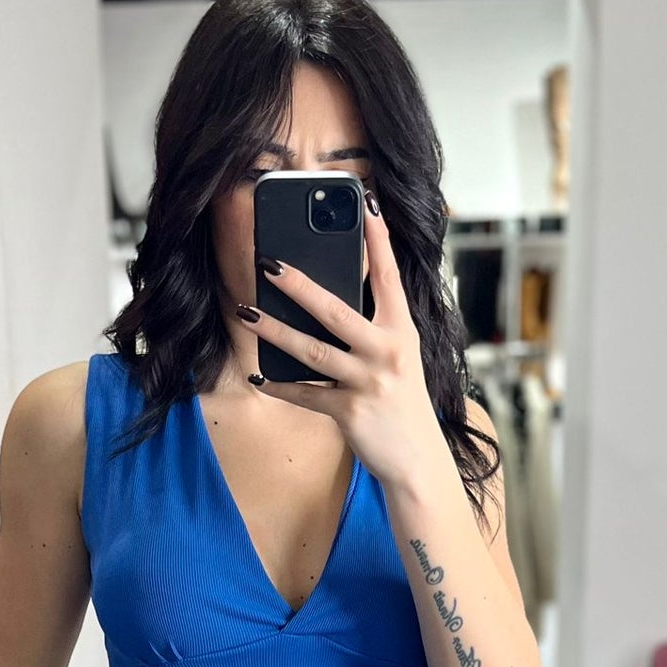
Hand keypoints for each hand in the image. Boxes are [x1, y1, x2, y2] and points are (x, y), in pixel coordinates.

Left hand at [240, 191, 446, 489]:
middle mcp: (388, 352)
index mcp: (403, 332)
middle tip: (269, 263)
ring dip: (274, 331)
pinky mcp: (350, 413)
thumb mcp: (400, 359)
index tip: (366, 204)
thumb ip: (375, 329)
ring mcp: (368, 383)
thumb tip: (328, 302)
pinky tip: (257, 373)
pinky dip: (279, 385)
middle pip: (336, 310)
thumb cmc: (403, 404)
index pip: (389, 277)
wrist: (418, 462)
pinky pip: (305, 394)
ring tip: (247, 313)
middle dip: (299, 285)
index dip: (378, 239)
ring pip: (312, 351)